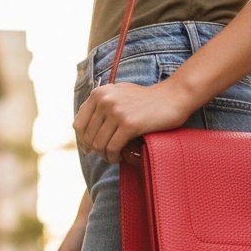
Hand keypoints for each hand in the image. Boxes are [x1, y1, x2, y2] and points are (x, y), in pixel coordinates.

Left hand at [73, 78, 194, 164]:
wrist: (171, 98)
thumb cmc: (146, 100)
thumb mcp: (118, 94)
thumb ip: (100, 104)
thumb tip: (78, 126)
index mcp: (99, 93)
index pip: (78, 124)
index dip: (83, 141)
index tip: (91, 149)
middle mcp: (104, 100)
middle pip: (88, 137)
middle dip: (96, 151)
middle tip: (107, 155)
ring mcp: (116, 112)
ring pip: (99, 145)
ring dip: (105, 156)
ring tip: (114, 157)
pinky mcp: (129, 124)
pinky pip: (113, 148)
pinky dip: (114, 157)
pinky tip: (120, 157)